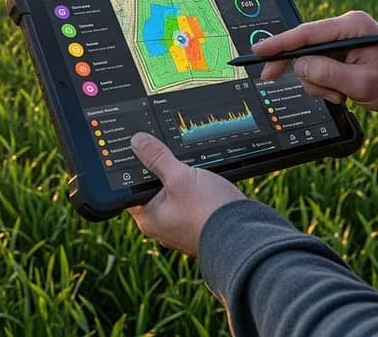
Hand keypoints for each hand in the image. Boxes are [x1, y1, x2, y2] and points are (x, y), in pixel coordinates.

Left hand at [126, 132, 246, 256]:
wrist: (246, 235)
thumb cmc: (208, 211)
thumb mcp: (179, 176)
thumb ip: (157, 158)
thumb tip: (137, 142)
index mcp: (148, 217)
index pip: (131, 187)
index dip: (135, 167)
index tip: (141, 150)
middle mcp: (162, 224)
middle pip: (154, 188)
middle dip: (162, 170)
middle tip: (170, 154)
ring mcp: (181, 225)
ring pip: (176, 193)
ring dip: (183, 179)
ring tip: (194, 169)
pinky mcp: (200, 222)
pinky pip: (193, 200)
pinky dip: (197, 189)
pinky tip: (206, 180)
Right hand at [253, 11, 377, 116]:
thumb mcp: (361, 84)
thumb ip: (326, 74)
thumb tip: (298, 65)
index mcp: (353, 27)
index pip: (307, 33)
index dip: (279, 43)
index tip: (258, 51)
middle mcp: (347, 27)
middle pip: (305, 48)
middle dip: (302, 72)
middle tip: (271, 79)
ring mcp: (346, 39)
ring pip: (311, 62)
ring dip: (319, 83)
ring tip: (341, 95)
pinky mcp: (346, 51)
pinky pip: (322, 66)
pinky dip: (327, 83)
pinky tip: (344, 92)